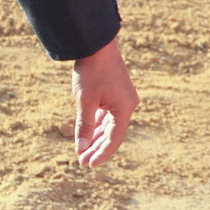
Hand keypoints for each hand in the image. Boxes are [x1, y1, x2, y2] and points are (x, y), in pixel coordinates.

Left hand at [72, 38, 138, 167]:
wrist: (95, 44)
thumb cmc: (90, 71)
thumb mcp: (85, 101)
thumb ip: (84, 125)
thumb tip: (81, 148)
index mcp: (124, 108)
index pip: (114, 139)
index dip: (102, 153)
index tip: (89, 165)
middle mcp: (127, 105)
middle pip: (112, 134)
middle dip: (96, 148)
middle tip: (82, 162)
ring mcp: (122, 99)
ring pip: (109, 125)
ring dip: (96, 138)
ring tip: (82, 152)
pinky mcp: (115, 94)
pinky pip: (107, 115)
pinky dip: (97, 125)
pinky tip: (87, 135)